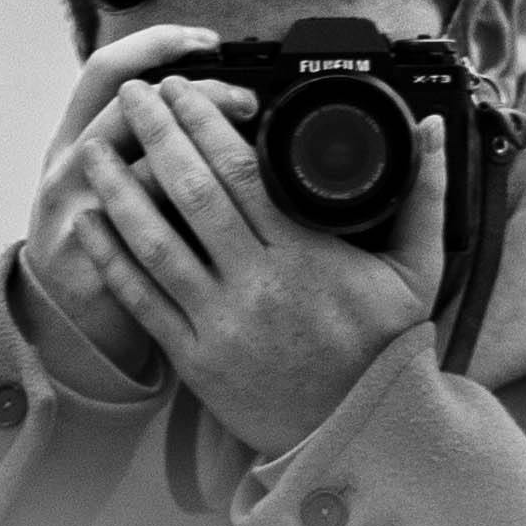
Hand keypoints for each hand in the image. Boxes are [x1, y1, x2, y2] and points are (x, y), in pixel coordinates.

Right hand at [22, 24, 217, 383]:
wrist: (65, 323)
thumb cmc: (103, 240)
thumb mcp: (110, 178)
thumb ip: (147, 142)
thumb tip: (218, 100)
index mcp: (73, 137)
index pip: (104, 69)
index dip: (154, 46)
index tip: (205, 42)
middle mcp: (66, 167)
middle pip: (124, 109)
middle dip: (193, 97)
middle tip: (247, 99)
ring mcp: (72, 213)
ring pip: (136, 169)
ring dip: (197, 156)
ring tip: (247, 149)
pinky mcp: (90, 260)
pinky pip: (144, 232)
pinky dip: (190, 220)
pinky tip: (232, 214)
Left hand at [70, 65, 444, 463]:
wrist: (358, 436)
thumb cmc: (384, 351)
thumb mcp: (419, 272)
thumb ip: (424, 196)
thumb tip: (436, 128)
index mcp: (305, 256)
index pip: (243, 172)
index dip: (204, 123)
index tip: (182, 88)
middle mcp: (257, 285)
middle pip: (193, 193)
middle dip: (157, 135)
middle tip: (135, 96)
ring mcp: (220, 324)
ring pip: (155, 242)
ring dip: (118, 189)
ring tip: (96, 148)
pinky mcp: (194, 359)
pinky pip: (141, 300)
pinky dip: (109, 258)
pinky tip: (88, 221)